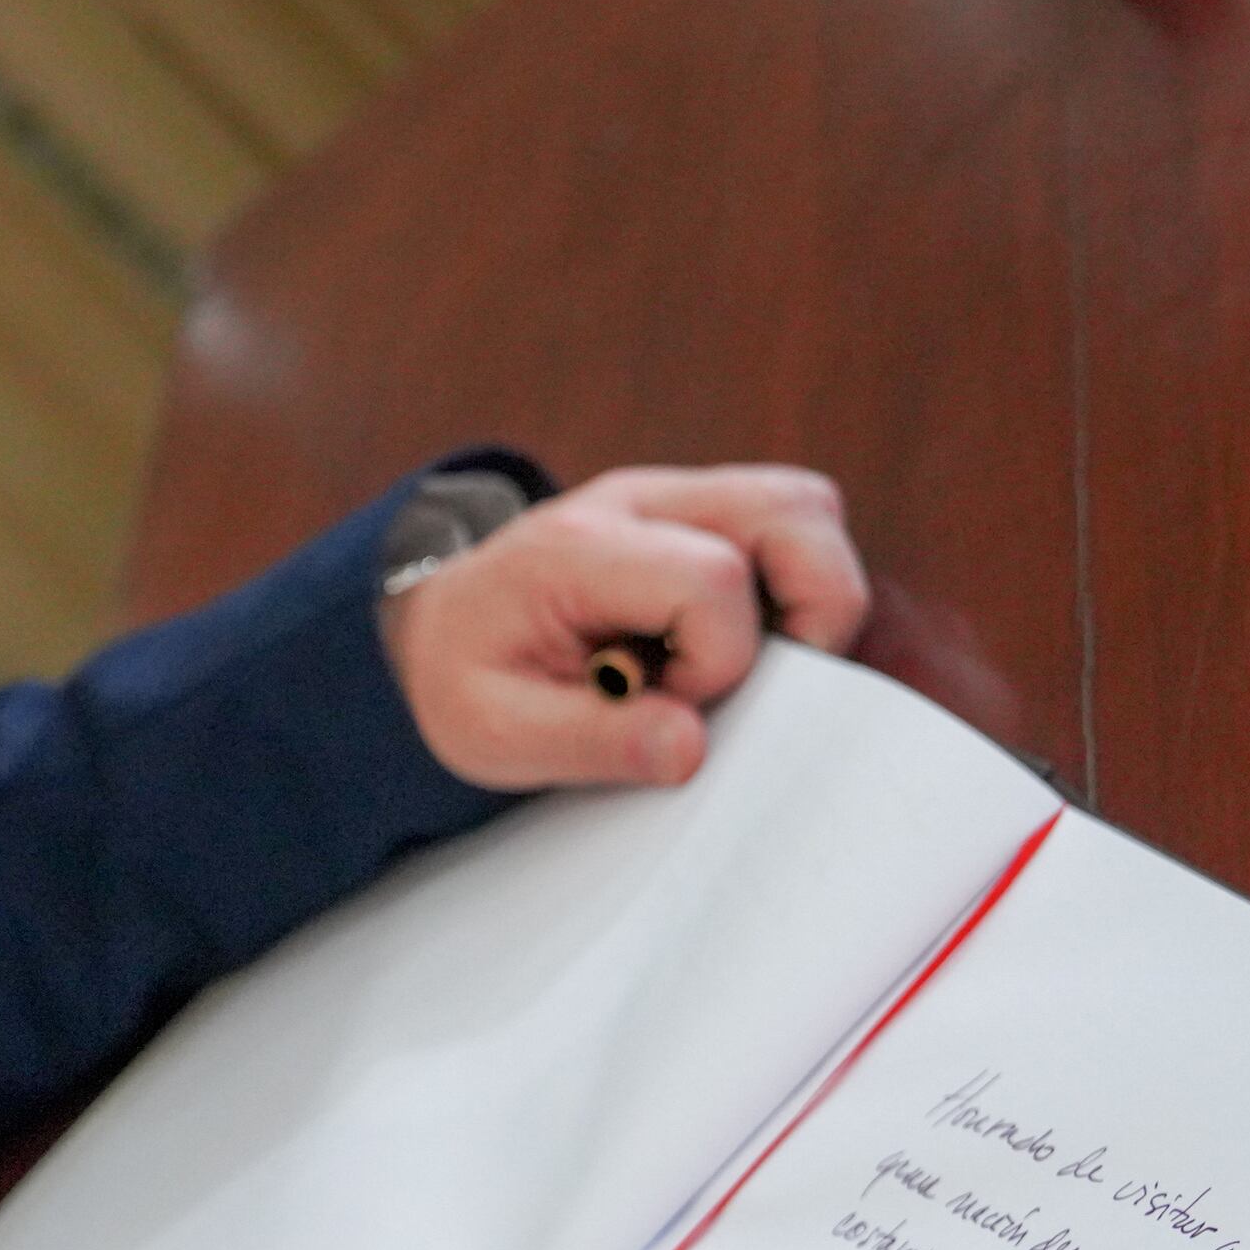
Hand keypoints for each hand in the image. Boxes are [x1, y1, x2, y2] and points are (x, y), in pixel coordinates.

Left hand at [382, 466, 870, 789]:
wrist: (436, 622)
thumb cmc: (463, 674)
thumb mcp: (492, 731)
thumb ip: (588, 742)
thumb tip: (689, 750)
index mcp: (578, 548)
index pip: (710, 579)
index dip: (719, 661)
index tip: (670, 703)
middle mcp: (639, 502)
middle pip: (795, 511)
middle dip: (813, 612)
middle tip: (750, 681)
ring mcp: (677, 499)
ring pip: (807, 509)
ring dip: (813, 597)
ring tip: (746, 663)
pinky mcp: (702, 517)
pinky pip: (792, 529)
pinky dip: (794, 592)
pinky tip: (736, 645)